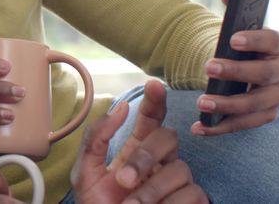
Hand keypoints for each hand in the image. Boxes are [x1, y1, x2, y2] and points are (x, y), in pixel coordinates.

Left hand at [73, 80, 206, 202]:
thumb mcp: (85, 173)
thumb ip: (97, 139)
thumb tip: (120, 108)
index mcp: (135, 152)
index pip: (151, 120)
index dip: (156, 101)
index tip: (154, 85)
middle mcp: (160, 164)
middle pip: (168, 139)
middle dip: (145, 156)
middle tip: (123, 180)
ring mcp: (178, 184)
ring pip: (180, 169)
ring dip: (151, 190)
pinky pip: (193, 194)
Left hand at [191, 0, 278, 135]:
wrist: (243, 70)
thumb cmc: (239, 46)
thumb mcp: (234, 25)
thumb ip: (231, 5)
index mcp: (278, 46)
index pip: (275, 41)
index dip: (256, 39)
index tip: (233, 38)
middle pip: (265, 74)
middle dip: (237, 72)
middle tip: (209, 67)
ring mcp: (274, 97)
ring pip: (255, 105)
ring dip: (228, 105)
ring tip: (201, 102)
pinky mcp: (263, 116)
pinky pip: (244, 125)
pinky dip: (221, 127)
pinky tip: (199, 127)